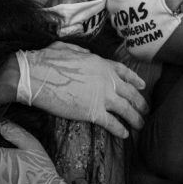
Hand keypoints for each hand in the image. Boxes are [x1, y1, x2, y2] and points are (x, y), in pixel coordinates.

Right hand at [16, 41, 147, 137]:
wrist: (36, 77)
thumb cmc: (47, 60)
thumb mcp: (69, 49)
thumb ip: (82, 52)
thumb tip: (85, 54)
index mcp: (101, 64)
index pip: (124, 72)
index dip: (135, 80)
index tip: (142, 86)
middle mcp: (107, 80)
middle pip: (130, 93)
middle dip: (140, 102)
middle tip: (146, 110)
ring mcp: (102, 97)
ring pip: (126, 109)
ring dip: (136, 118)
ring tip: (141, 125)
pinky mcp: (93, 112)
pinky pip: (112, 123)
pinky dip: (120, 129)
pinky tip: (125, 134)